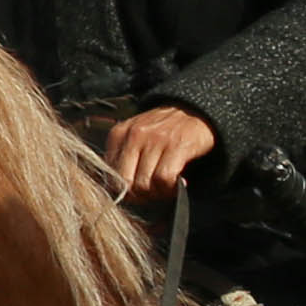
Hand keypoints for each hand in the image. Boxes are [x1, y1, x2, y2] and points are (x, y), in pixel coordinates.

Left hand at [99, 105, 216, 200]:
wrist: (195, 109)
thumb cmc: (164, 130)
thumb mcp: (136, 136)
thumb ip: (122, 157)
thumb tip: (117, 189)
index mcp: (118, 134)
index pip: (110, 176)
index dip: (126, 192)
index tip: (140, 192)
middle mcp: (133, 135)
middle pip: (126, 184)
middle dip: (140, 196)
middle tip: (154, 193)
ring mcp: (155, 139)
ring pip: (144, 184)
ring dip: (158, 193)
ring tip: (168, 187)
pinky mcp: (176, 145)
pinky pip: (164, 179)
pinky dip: (171, 188)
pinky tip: (179, 183)